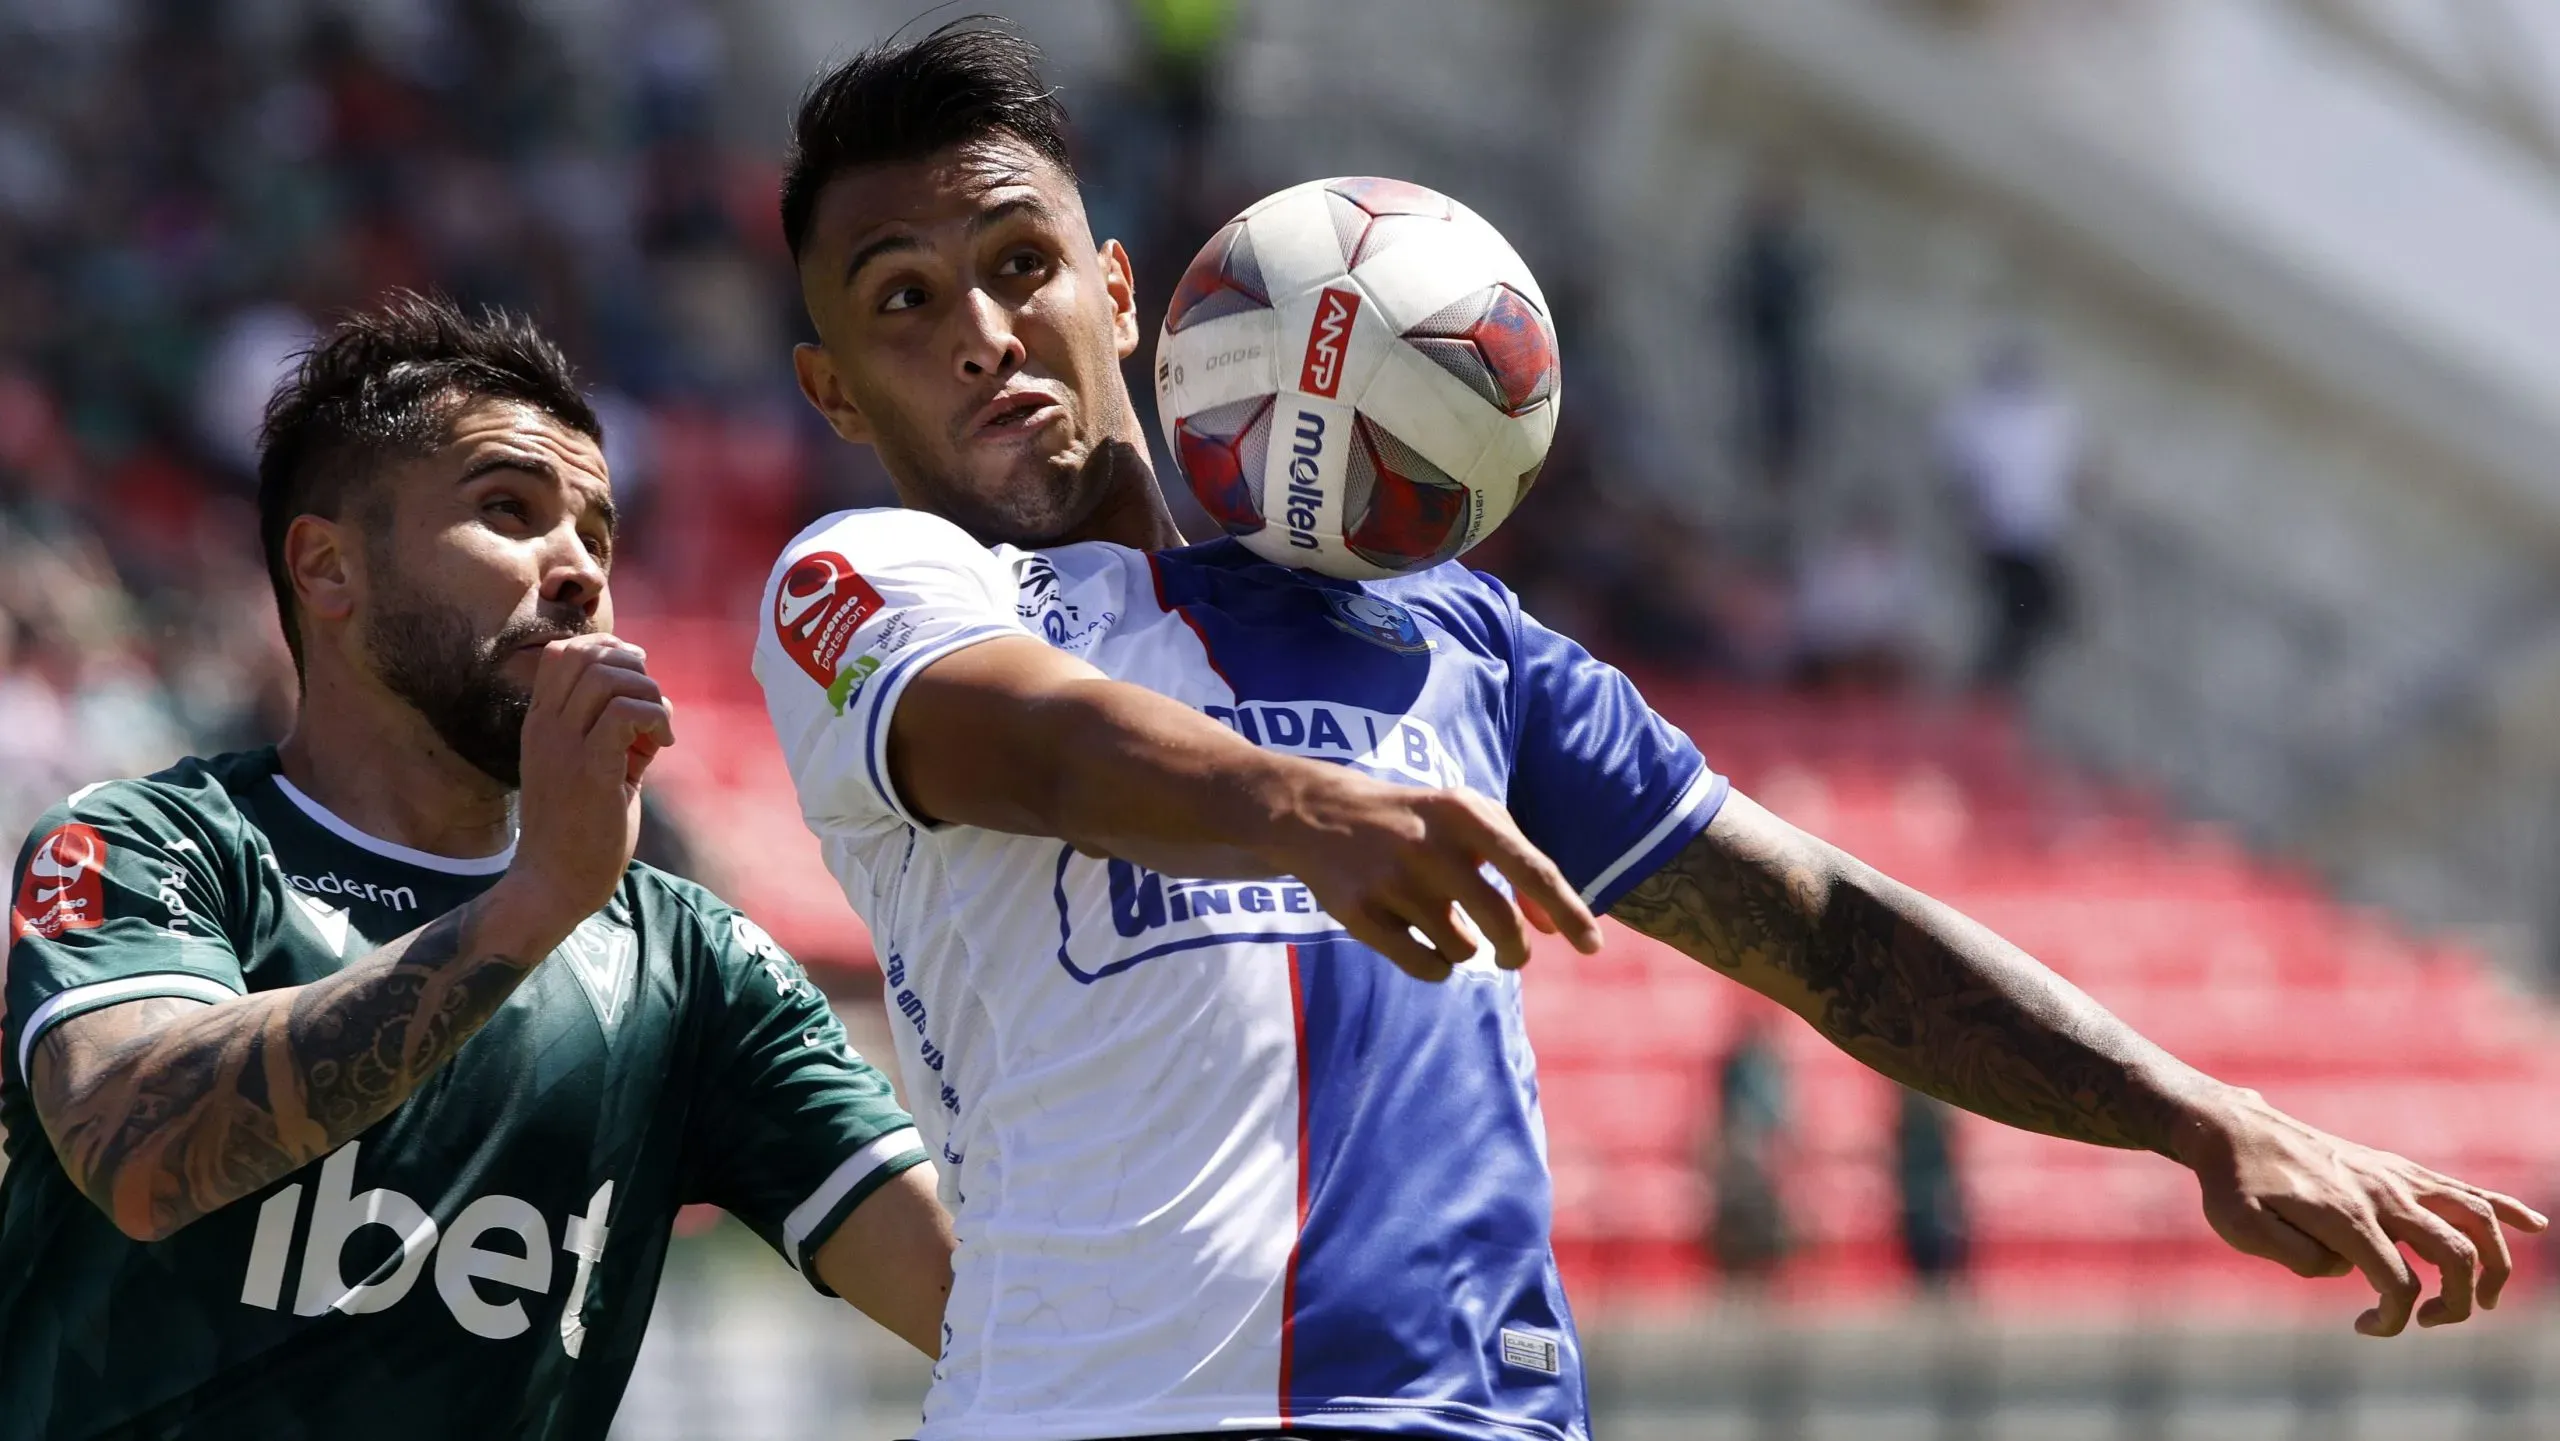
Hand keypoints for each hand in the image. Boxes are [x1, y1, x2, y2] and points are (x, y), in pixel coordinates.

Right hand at [507, 634, 676, 920]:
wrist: (553, 884)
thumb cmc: (578, 829)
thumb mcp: (592, 767)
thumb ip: (616, 731)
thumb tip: (655, 704)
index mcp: (541, 723)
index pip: (562, 652)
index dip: (608, 650)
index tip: (637, 680)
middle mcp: (546, 728)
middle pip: (586, 654)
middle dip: (634, 667)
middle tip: (652, 704)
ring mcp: (564, 748)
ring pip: (608, 679)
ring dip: (648, 694)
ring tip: (659, 730)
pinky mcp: (591, 772)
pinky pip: (624, 714)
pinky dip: (654, 718)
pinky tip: (663, 744)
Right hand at [1268, 772, 1603, 981]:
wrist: (1321, 813)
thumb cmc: (1418, 821)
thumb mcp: (1470, 822)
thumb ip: (1518, 864)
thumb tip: (1552, 929)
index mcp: (1465, 814)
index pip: (1533, 869)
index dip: (1569, 912)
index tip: (1593, 947)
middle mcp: (1430, 845)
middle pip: (1500, 925)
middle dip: (1514, 950)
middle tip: (1511, 955)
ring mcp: (1392, 881)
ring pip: (1463, 950)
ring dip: (1464, 948)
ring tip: (1440, 920)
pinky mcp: (1360, 913)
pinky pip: (1427, 966)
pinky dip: (1436, 965)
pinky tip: (1417, 938)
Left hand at [2174, 1085, 2547, 1334]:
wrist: (2231, 1129)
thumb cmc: (2231, 1184)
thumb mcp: (2242, 1229)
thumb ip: (2296, 1256)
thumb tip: (2343, 1270)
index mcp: (2347, 1215)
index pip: (2398, 1282)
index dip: (2393, 1319)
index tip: (2364, 1327)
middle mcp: (2382, 1194)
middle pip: (2454, 1254)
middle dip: (2456, 1302)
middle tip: (2427, 1321)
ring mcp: (2395, 1178)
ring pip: (2472, 1218)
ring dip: (2493, 1262)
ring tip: (2486, 1298)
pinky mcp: (2396, 1168)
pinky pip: (2460, 1187)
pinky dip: (2501, 1208)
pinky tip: (2532, 1224)